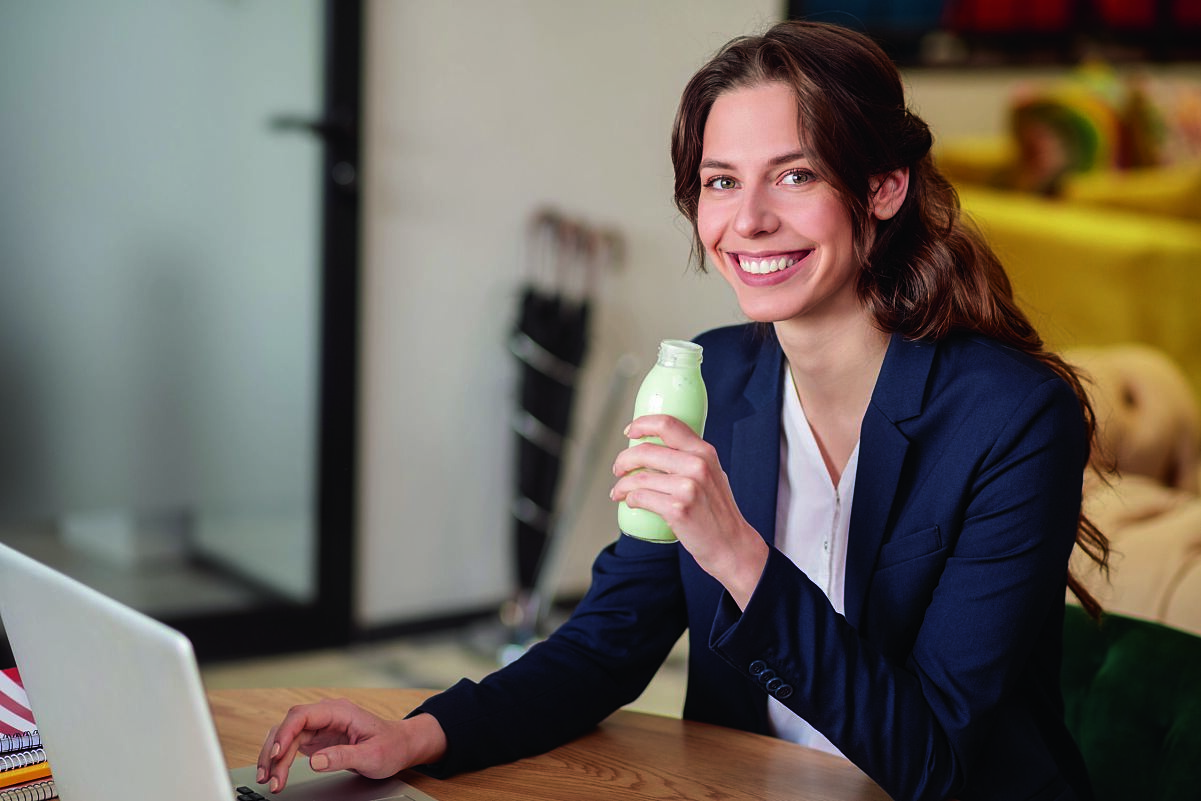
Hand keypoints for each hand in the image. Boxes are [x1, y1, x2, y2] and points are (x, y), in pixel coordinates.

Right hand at [256, 698, 446, 792]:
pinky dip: (281, 760)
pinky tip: (275, 773)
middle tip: (272, 779)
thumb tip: (315, 761)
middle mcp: (326, 715)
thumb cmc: (391, 745)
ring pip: (286, 736)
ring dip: (274, 757)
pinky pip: (291, 745)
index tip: (279, 754)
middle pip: (289, 727)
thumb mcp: (372, 755)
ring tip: (269, 780)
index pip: (302, 715)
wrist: (401, 745)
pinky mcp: (317, 739)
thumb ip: (343, 757)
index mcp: (340, 711)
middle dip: (276, 752)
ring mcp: (320, 726)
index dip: (285, 732)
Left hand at [611, 414, 767, 607]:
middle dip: (623, 460)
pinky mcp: (677, 509)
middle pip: (645, 451)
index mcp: (704, 452)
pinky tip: (629, 502)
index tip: (630, 433)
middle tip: (618, 469)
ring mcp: (688, 487)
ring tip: (619, 492)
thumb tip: (657, 448)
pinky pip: (640, 497)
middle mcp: (697, 465)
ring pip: (639, 478)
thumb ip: (691, 459)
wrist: (731, 544)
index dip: (642, 424)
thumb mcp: (712, 474)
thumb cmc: (717, 512)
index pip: (667, 424)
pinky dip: (629, 499)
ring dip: (622, 485)